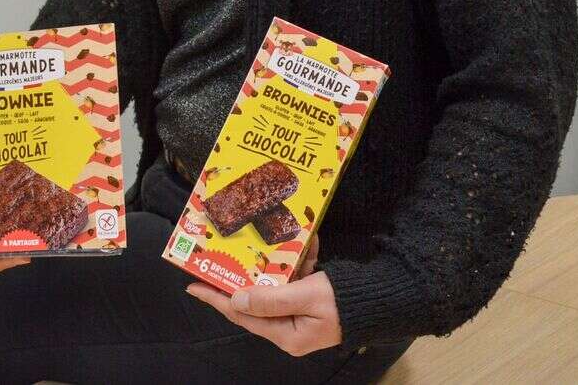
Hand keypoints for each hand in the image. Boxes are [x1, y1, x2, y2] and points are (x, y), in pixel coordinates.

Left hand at [184, 233, 341, 355]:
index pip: (242, 315)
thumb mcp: (306, 297)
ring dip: (275, 262)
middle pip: (254, 301)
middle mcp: (289, 328)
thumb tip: (236, 299)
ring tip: (268, 242)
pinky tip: (308, 243)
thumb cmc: (346, 300)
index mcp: (286, 335)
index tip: (193, 286)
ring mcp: (300, 315)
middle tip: (219, 258)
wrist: (384, 299)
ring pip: (274, 286)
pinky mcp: (311, 302)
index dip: (216, 299)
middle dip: (241, 276)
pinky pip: (296, 279)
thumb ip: (270, 299)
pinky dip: (299, 260)